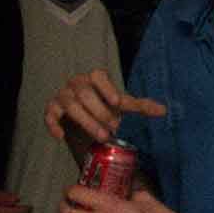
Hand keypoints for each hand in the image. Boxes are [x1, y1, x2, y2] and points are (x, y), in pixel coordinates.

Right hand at [44, 69, 166, 147]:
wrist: (84, 113)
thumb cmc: (105, 104)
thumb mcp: (121, 104)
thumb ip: (140, 105)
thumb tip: (163, 111)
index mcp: (95, 78)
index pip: (98, 75)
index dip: (107, 88)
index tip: (117, 102)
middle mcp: (76, 83)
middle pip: (85, 94)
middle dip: (101, 112)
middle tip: (115, 128)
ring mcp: (62, 95)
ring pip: (70, 105)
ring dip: (86, 122)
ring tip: (103, 137)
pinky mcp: (52, 109)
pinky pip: (49, 114)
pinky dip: (53, 124)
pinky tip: (61, 135)